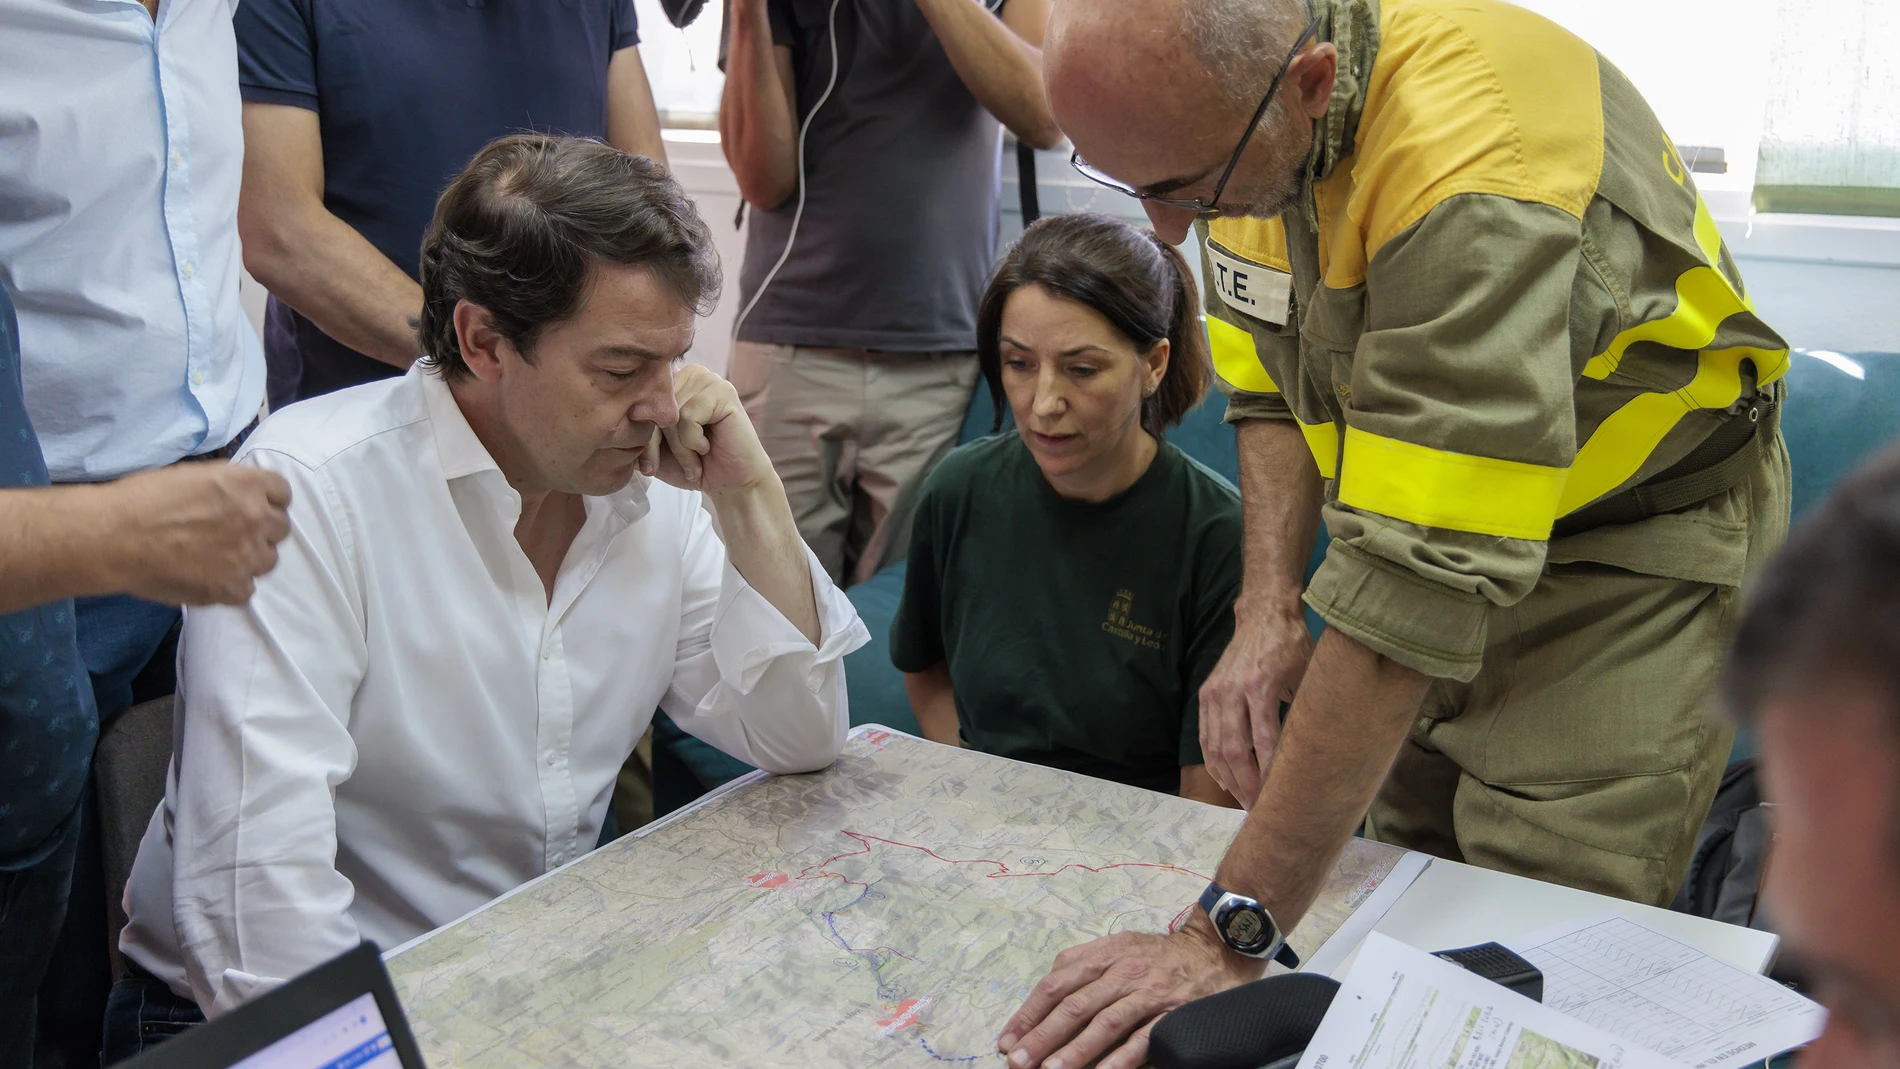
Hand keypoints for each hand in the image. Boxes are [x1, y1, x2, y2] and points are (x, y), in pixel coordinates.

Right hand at [107, 462, 292, 605]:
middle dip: (260, 529)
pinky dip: (230, 586)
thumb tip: (239, 496)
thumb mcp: (193, 475)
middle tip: (231, 534)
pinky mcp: (231, 588)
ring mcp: (247, 556)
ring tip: (218, 558)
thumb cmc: (142, 498)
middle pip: (280, 528)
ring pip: (267, 560)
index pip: (282, 493)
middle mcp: (255, 518)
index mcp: (246, 485)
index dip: (267, 500)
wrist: (113, 537)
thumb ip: (228, 486)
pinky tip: (208, 578)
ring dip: (249, 558)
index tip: (253, 507)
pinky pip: (246, 589)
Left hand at [642, 363, 774, 494]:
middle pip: (653, 408)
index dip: (641, 439)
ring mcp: (708, 379)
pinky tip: (708, 446)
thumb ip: (636, 432)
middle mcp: (689, 374)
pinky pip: (688, 416)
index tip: (648, 467)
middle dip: (660, 445)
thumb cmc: (694, 465)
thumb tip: (620, 419)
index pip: (639, 404)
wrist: (731, 483)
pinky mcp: (723, 391)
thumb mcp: (654, 451)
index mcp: (671, 383)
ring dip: (681, 447)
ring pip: (671, 414)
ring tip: (696, 458)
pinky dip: (694, 441)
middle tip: (682, 466)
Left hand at [997, 920, 1264, 1068]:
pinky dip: (1121, 1059)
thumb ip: (1083, 962)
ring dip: (1075, 1050)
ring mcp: (1149, 992)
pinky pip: (1143, 1039)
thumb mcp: (1118, 945)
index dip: (1030, 1013)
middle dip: (1043, 1036)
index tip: (1008, 1040)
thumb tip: (1046, 988)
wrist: (1216, 950)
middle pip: (1074, 1005)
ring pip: (1105, 1023)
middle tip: (1018, 1061)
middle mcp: (1123, 971)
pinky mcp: (1174, 1014)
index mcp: (1104, 954)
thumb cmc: (1159, 954)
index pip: (1056, 983)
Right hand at [1198, 605, 1314, 805]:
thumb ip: (1308, 707)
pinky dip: (1214, 762)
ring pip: (1215, 748)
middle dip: (1247, 784)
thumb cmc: (1291, 645)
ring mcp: (1215, 693)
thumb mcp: (1308, 672)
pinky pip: (1205, 737)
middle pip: (1234, 750)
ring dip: (1229, 779)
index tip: (1280, 795)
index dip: (1270, 771)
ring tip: (1244, 800)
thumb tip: (1322, 748)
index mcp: (1260, 684)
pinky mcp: (1205, 695)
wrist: (1263, 614)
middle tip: (1261, 808)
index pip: (1263, 739)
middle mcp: (1232, 691)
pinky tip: (1226, 780)